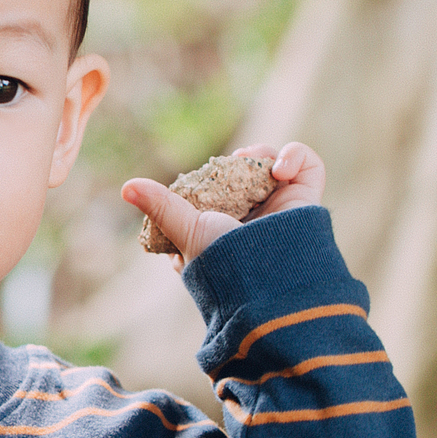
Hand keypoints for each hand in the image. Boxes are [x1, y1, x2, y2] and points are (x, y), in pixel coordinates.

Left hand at [122, 141, 325, 270]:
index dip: (213, 178)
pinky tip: (281, 168)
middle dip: (240, 162)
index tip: (204, 179)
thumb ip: (162, 207)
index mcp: (225, 227)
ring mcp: (281, 209)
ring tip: (250, 158)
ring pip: (275, 166)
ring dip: (263, 154)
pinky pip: (309, 166)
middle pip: (249, 174)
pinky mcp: (307, 201)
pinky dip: (296, 157)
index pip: (220, 190)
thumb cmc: (225, 262)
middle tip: (231, 162)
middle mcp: (254, 218)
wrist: (269, 283)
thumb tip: (126, 187)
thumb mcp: (187, 230)